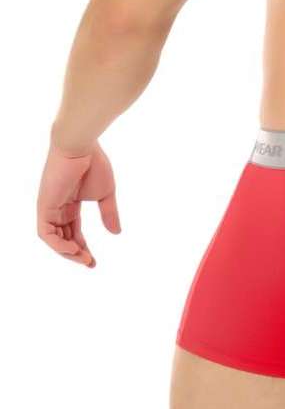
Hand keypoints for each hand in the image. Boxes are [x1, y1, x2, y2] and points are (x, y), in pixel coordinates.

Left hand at [36, 141, 121, 267]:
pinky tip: (72, 249)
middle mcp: (56, 208)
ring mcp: (49, 207)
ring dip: (66, 252)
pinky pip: (45, 232)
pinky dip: (57, 244)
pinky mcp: (44, 205)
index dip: (83, 247)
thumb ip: (109, 213)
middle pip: (62, 238)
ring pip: (52, 239)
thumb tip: (116, 233)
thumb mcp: (105, 194)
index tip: (94, 261)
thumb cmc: (94, 163)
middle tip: (90, 263)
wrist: (81, 145)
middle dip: (75, 253)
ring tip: (83, 258)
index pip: (73, 231)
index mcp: (69, 204)